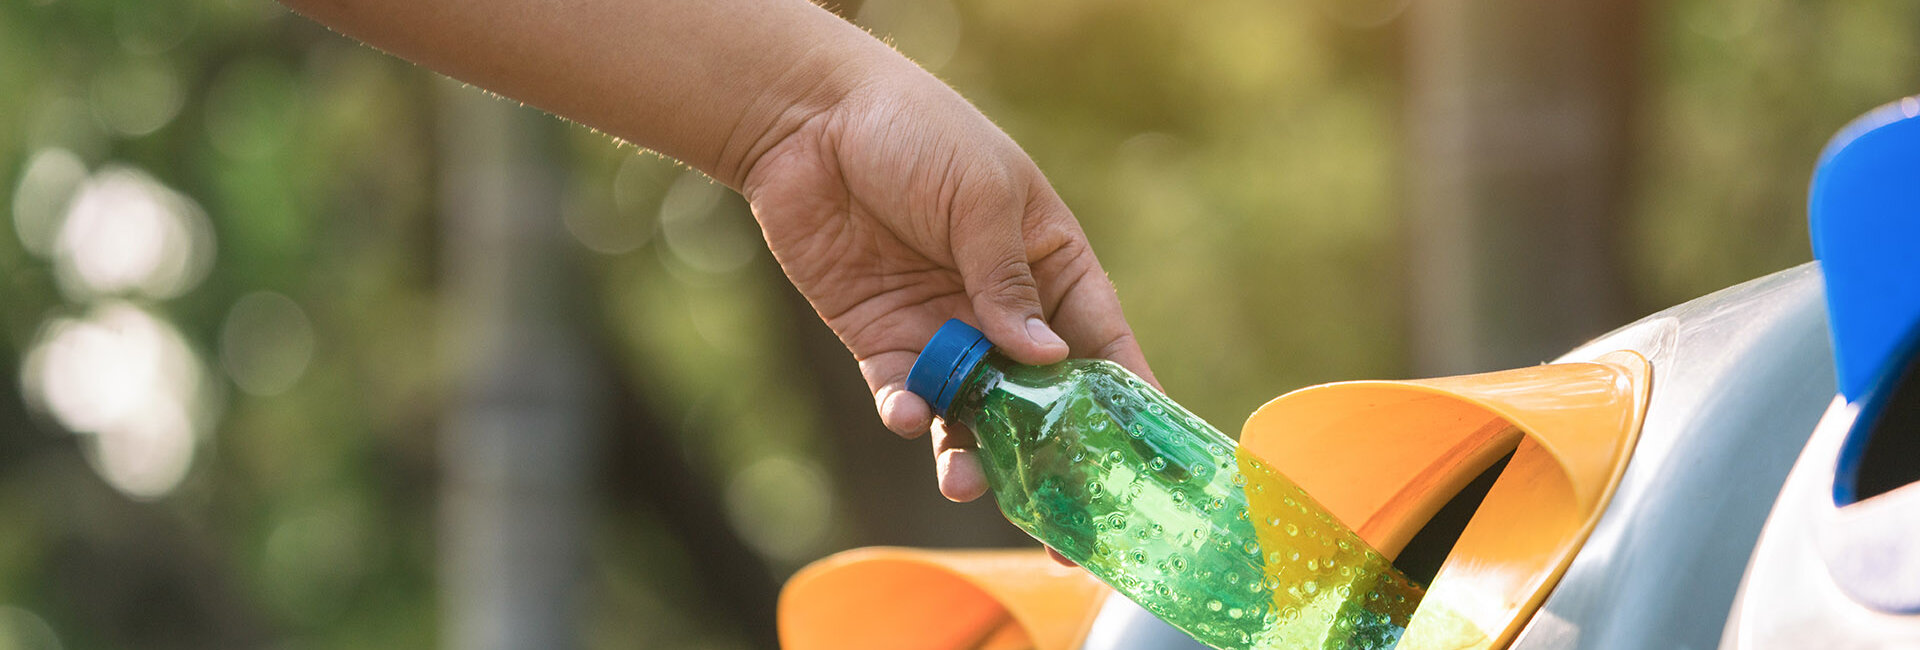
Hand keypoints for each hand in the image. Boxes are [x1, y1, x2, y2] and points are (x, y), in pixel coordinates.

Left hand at [740, 66, 1158, 506]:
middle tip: (1064, 536)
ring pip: (973, 415)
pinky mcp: (884, 341)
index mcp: (1051, 264)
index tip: (1149, 468)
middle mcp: (1003, 309)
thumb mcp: (981, 197)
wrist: (808, 122)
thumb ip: (1007, 281)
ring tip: (964, 483)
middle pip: (1041, 401)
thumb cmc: (916, 133)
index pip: (1102, 345)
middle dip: (1053, 465)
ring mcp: (944, 329)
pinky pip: (908, 395)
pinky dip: (910, 414)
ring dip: (973, 455)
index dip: (1126, 407)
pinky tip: (909, 415)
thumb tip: (1046, 358)